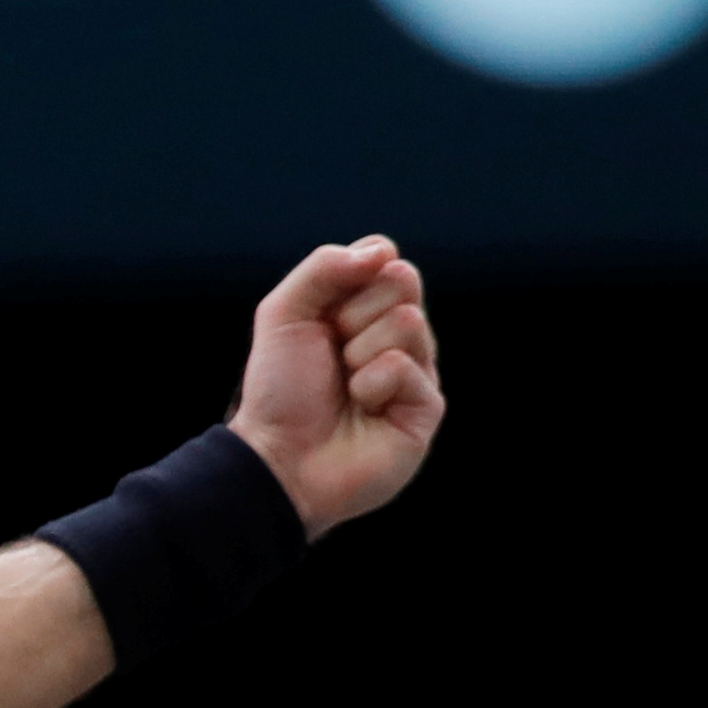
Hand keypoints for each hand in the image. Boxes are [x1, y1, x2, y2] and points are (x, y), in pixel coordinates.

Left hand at [230, 236, 441, 537]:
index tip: (324, 314)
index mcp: (364, 310)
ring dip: (359, 353)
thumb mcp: (283, 314)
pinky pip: (407, 367)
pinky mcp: (428, 406)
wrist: (278, 456)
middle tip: (333, 353)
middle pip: (404, 282)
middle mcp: (396, 336)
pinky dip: (371, 384)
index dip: (352, 278)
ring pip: (409, 321)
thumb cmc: (280, 390)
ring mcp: (416, 370)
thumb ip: (323, 268)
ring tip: (345, 386)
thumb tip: (381, 251)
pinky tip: (362, 408)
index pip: (386, 260)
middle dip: (354, 314)